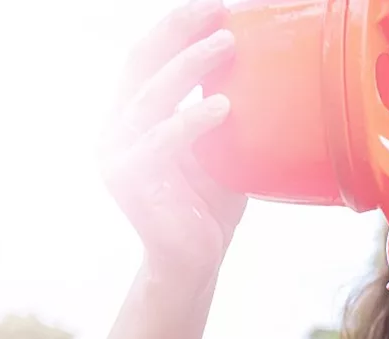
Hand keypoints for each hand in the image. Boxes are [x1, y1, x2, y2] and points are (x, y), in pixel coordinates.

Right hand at [99, 0, 246, 282]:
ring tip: (227, 45)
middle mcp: (116, 127)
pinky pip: (163, 141)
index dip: (176, 25)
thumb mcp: (221, 148)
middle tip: (217, 9)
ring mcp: (118, 153)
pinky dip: (192, 120)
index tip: (215, 6)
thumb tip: (271, 73)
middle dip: (177, 29)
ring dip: (190, 65)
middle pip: (141, 61)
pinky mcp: (131, 180)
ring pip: (151, 94)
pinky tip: (224, 107)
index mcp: (133, 114)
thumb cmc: (210, 205)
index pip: (148, 55)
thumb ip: (227, 112)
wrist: (192, 262)